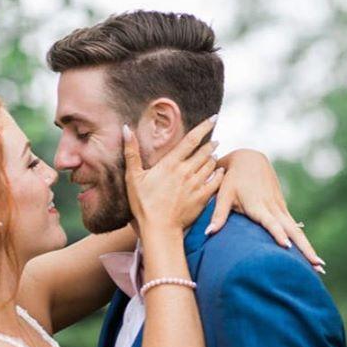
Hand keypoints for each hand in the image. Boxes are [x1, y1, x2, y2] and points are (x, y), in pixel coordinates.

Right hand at [125, 115, 223, 233]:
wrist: (159, 229)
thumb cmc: (143, 204)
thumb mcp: (133, 177)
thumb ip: (131, 152)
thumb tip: (126, 128)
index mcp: (170, 164)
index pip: (191, 140)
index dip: (204, 127)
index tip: (213, 117)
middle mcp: (186, 172)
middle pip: (205, 151)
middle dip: (211, 144)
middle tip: (214, 140)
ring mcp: (196, 185)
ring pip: (211, 165)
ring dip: (213, 158)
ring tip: (213, 155)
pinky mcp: (202, 198)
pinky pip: (217, 181)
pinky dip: (219, 174)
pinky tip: (219, 172)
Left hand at [208, 150, 324, 271]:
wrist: (249, 157)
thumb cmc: (232, 177)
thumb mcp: (223, 194)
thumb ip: (218, 214)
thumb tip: (209, 233)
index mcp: (258, 205)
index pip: (270, 222)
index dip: (278, 233)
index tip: (286, 247)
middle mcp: (273, 207)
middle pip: (292, 230)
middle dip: (305, 248)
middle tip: (317, 266)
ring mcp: (280, 207)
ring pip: (296, 229)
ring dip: (308, 247)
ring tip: (320, 266)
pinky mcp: (282, 207)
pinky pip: (294, 226)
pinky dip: (302, 239)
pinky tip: (310, 254)